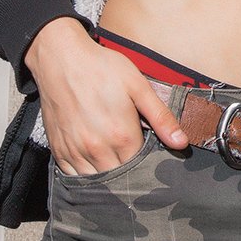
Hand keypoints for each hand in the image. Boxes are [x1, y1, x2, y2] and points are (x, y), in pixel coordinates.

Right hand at [25, 17, 188, 174]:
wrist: (61, 59)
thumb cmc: (102, 68)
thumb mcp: (138, 86)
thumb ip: (161, 117)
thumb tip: (181, 142)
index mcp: (121, 136)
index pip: (141, 168)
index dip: (148, 165)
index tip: (151, 158)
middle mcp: (97, 149)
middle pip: (119, 179)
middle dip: (129, 174)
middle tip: (133, 159)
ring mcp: (75, 151)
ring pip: (95, 182)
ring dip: (107, 178)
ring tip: (114, 161)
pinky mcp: (59, 150)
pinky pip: (73, 176)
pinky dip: (85, 175)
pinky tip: (93, 162)